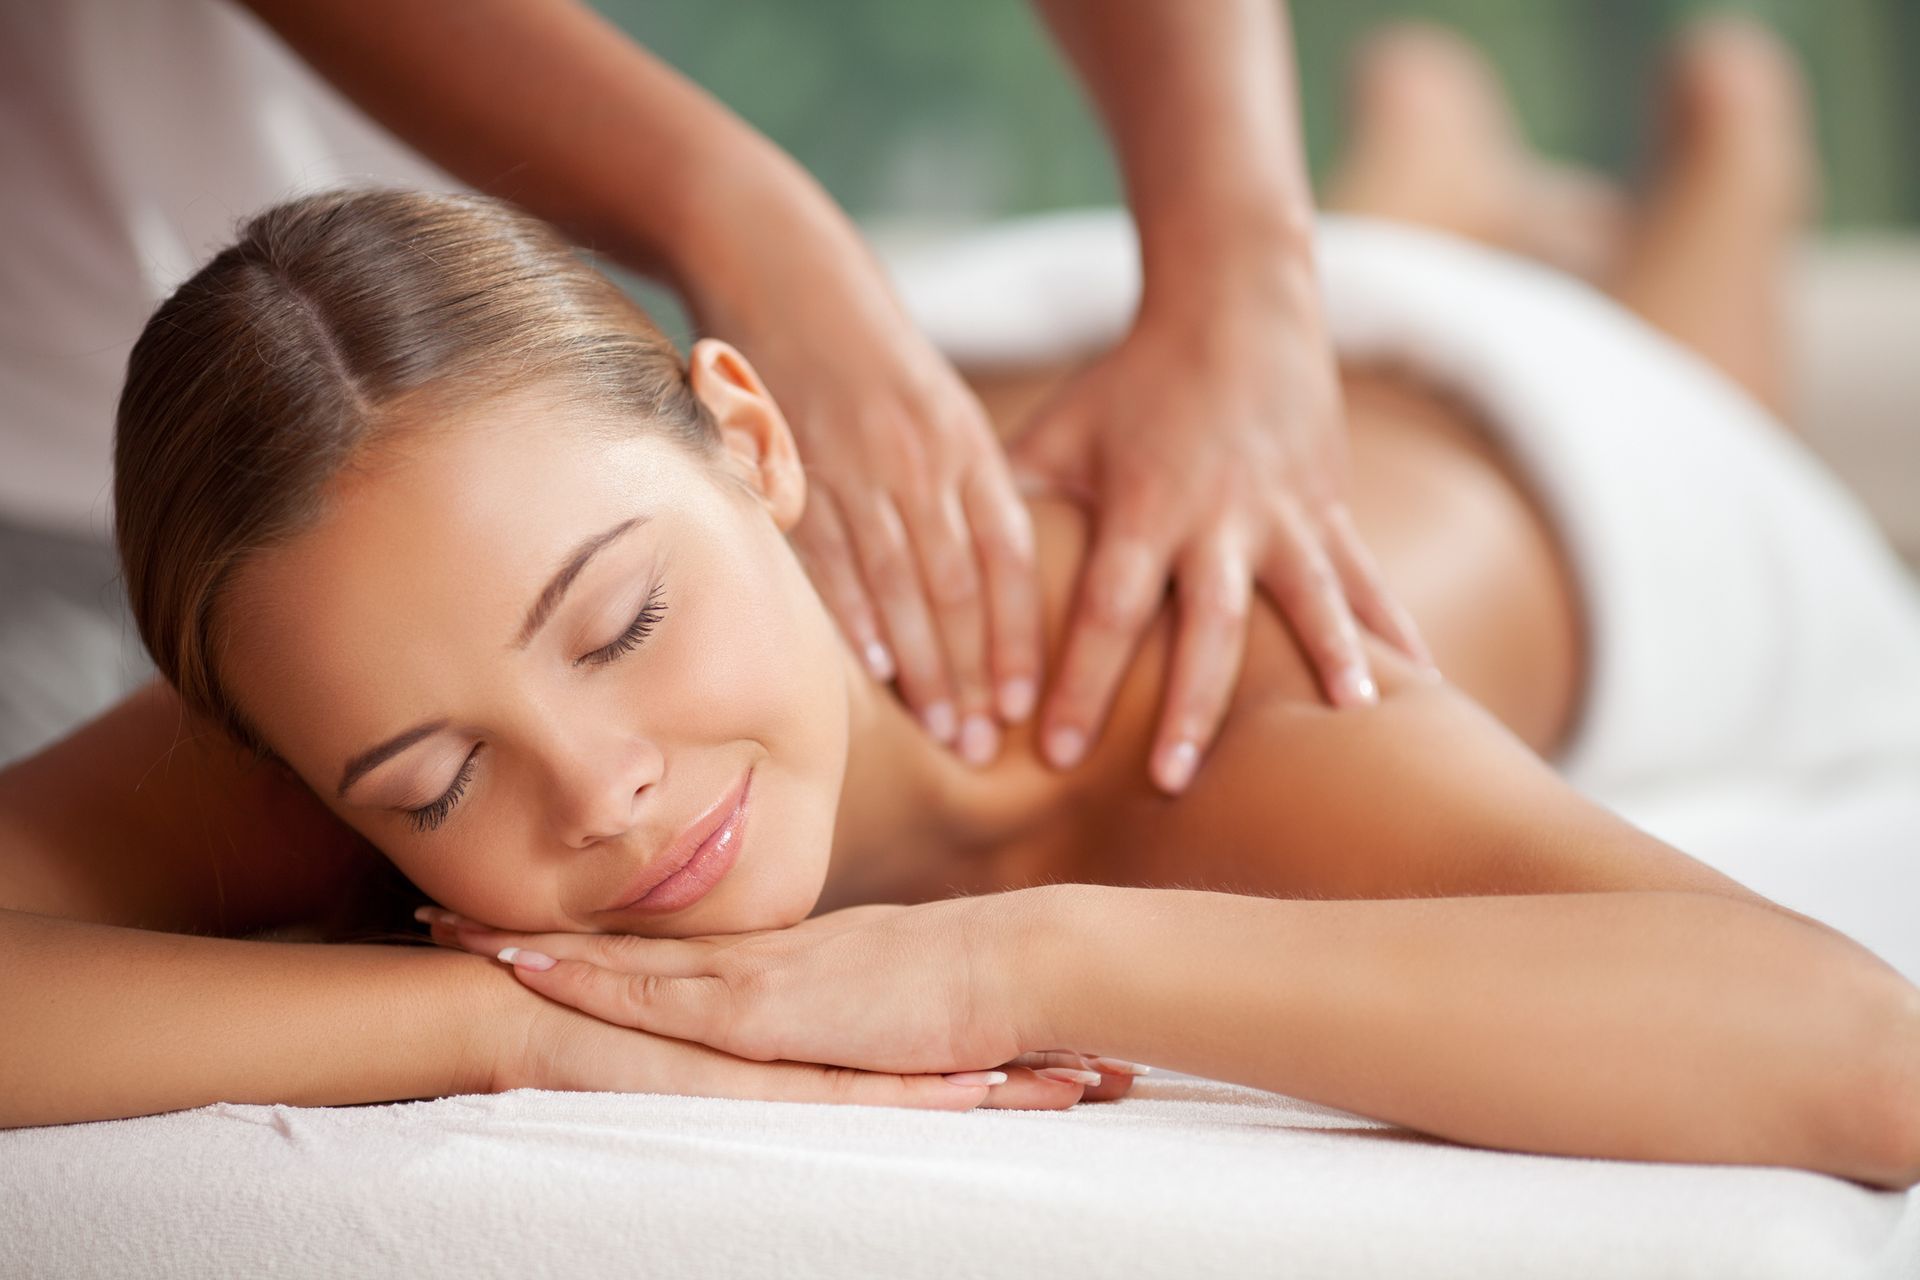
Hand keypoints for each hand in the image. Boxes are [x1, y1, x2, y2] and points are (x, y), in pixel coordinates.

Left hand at [420, 892, 1146, 1103]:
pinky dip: (583, 975)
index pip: (656, 944)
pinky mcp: (760, 1008)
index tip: (513, 913)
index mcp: (768, 959)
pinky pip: (653, 994)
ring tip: (441, 923)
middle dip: (521, 921)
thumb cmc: (963, 991)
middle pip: (612, 938)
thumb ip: (830, 1018)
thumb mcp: (878, 1009)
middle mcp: (743, 956)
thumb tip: (810, 1035)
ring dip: (524, 940)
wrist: (1011, 967)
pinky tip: (525, 964)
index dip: (582, 930)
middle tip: (435, 902)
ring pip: (611, 955)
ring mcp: (746, 975)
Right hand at [704, 259, 1042, 767]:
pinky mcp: (791, 464)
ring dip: (925, 667)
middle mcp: (920, 458)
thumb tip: (980, 575)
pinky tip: (872, 674)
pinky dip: (853, 619)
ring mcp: (855, 462)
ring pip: (901, 584)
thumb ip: (957, 482)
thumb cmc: (860, 341)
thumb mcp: (931, 401)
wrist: (776, 257)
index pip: (1008, 556)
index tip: (1028, 704)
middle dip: (977, 674)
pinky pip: (828, 555)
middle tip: (987, 747)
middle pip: (960, 586)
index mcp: (964, 441)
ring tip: (943, 732)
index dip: (1020, 635)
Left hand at [1007, 282, 1433, 793]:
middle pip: (1207, 623)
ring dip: (1328, 661)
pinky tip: (1423, 684)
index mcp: (1146, 501)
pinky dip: (1393, 630)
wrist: (1236, 303)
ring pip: (1310, 599)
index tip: (1051, 751)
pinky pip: (1366, 578)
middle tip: (1169, 782)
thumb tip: (938, 571)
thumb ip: (1009, 500)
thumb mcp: (1060, 430)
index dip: (1080, 680)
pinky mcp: (1328, 510)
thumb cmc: (1130, 380)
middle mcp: (1220, 515)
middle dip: (1190, 706)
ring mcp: (1286, 513)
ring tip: (1350, 723)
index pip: (1106, 607)